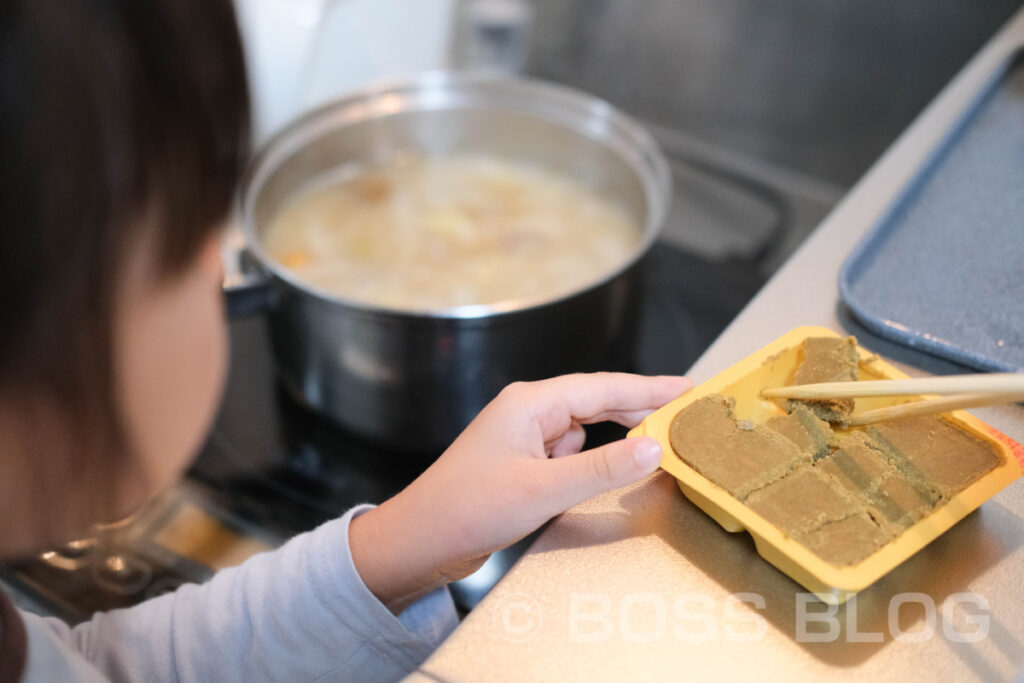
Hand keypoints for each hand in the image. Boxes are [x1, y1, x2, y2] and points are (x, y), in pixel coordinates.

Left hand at [349, 372, 691, 612]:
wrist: (419, 541)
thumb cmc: (467, 509)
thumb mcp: (542, 490)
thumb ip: (602, 469)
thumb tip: (654, 446)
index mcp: (530, 403)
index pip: (602, 387)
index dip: (648, 387)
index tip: (687, 389)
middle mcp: (527, 412)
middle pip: (596, 402)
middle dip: (639, 409)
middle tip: (684, 415)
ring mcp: (523, 438)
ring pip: (584, 430)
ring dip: (614, 438)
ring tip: (655, 445)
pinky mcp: (521, 464)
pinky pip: (568, 454)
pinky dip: (590, 461)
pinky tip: (600, 474)